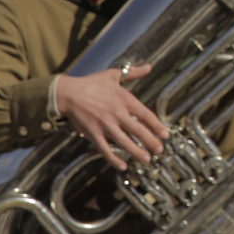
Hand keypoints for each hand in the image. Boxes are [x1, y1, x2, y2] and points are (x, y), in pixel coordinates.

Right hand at [54, 64, 168, 170]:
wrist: (67, 93)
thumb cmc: (91, 83)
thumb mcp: (114, 75)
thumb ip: (133, 73)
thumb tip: (149, 67)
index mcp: (124, 99)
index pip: (145, 115)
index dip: (157, 126)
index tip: (166, 135)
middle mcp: (117, 113)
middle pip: (138, 130)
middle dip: (151, 142)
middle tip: (160, 150)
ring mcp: (104, 124)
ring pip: (124, 142)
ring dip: (136, 152)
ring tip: (147, 160)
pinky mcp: (92, 133)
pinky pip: (105, 149)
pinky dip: (113, 159)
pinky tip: (122, 166)